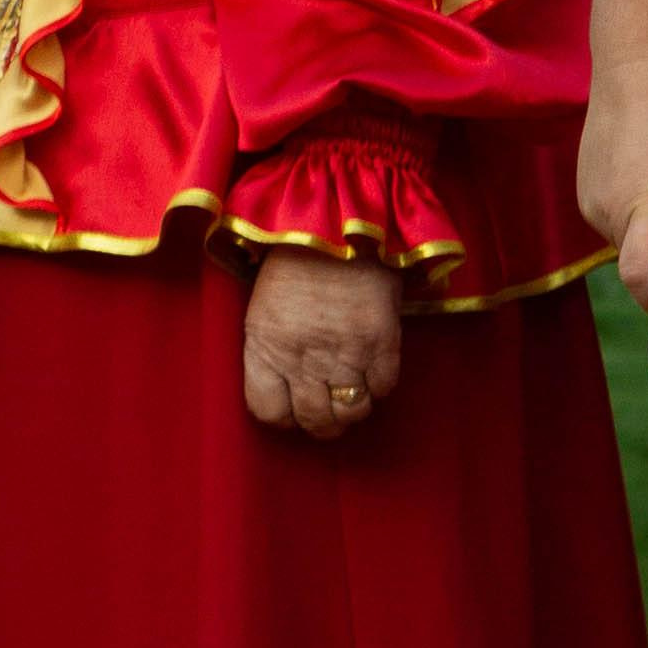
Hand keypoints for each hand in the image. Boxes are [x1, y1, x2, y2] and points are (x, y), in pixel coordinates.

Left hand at [242, 248, 403, 436]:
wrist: (338, 223)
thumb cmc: (295, 263)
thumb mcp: (264, 307)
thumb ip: (270, 352)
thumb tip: (285, 389)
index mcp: (265, 346)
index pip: (268, 412)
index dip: (283, 417)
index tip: (293, 407)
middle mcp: (302, 357)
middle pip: (314, 420)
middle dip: (322, 424)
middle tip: (329, 412)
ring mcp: (344, 351)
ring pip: (352, 411)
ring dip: (353, 409)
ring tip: (354, 394)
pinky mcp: (381, 340)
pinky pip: (383, 388)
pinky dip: (380, 386)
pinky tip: (373, 369)